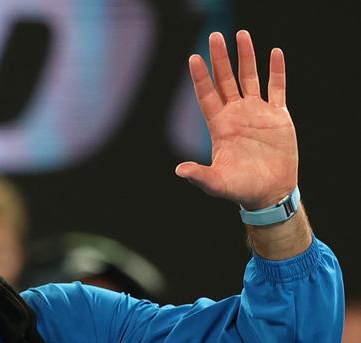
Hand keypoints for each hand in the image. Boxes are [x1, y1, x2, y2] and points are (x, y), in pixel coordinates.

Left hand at [176, 30, 297, 209]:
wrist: (270, 193)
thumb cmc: (240, 189)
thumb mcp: (217, 183)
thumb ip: (199, 175)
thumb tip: (179, 170)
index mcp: (219, 126)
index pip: (207, 96)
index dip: (200, 77)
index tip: (194, 58)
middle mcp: (236, 115)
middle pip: (225, 80)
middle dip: (220, 58)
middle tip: (215, 36)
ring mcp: (256, 113)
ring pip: (249, 78)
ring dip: (246, 57)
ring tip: (241, 34)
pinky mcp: (277, 116)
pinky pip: (277, 88)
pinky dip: (277, 71)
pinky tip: (275, 53)